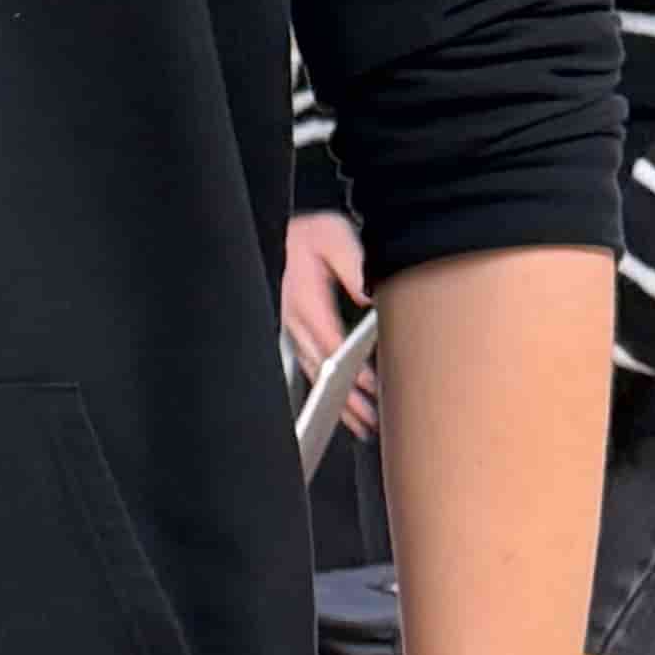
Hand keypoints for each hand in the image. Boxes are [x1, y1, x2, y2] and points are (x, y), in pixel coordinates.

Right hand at [282, 202, 374, 428]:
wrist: (285, 233)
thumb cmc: (310, 235)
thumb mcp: (337, 239)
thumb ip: (353, 268)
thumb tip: (369, 295)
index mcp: (304, 298)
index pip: (329, 341)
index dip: (348, 366)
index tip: (368, 385)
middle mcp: (295, 318)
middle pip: (320, 365)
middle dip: (343, 396)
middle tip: (365, 418)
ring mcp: (292, 328)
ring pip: (313, 371)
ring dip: (334, 398)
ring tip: (357, 422)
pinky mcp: (294, 331)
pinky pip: (309, 364)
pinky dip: (324, 386)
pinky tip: (338, 402)